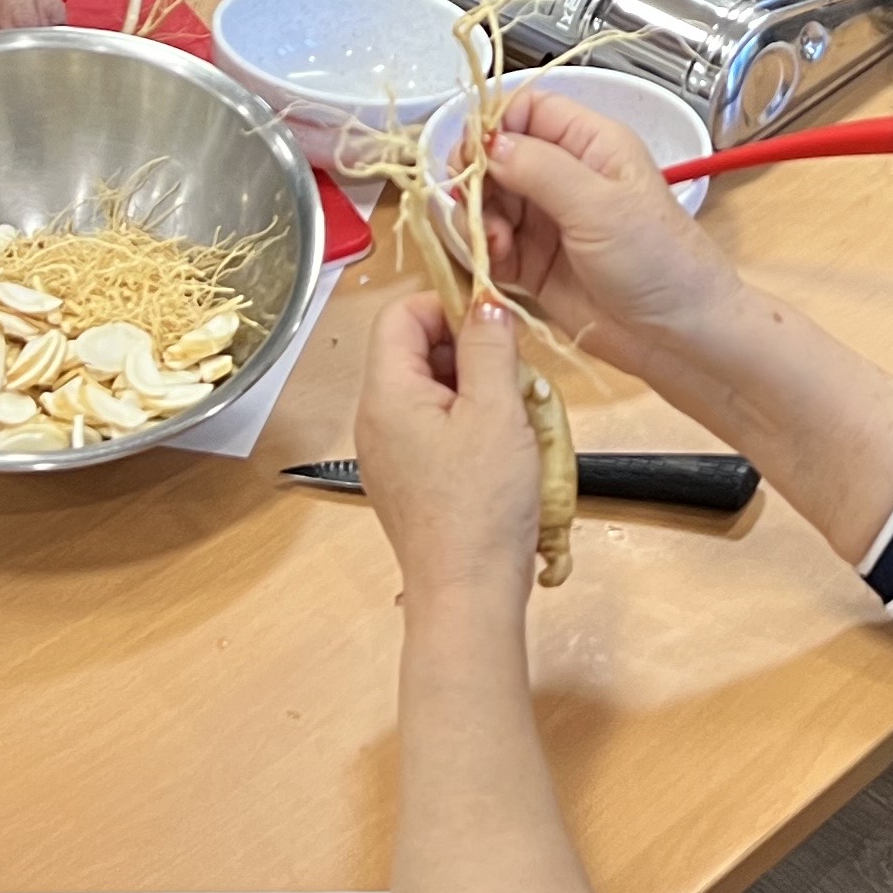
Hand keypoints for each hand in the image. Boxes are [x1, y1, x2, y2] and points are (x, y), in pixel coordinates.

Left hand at [357, 292, 551, 607]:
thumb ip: (489, 345)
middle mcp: (376, 419)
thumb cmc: (482, 505)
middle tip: (514, 376)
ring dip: (478, 391)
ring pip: (432, 391)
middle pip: (417, 351)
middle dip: (470, 352)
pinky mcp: (409, 479)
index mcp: (387, 394)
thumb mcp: (497, 410)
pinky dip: (471, 426)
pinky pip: (436, 430)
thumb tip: (485, 300)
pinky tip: (504, 451)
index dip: (448, 306)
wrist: (469, 593)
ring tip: (515, 417)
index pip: (401, 313)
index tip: (494, 323)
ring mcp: (390, 453)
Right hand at [472, 90, 745, 375]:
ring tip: (495, 240)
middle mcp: (566, 175)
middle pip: (497, 155)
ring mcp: (548, 220)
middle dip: (478, 176)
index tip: (471, 153)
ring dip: (479, 217)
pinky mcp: (534, 263)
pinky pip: (491, 243)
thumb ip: (540, 168)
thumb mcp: (600, 205)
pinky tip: (495, 259)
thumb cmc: (658, 260)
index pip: (528, 110)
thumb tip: (486, 142)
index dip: (493, 124)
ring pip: (488, 200)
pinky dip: (484, 248)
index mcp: (591, 144)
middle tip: (473, 202)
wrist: (679, 336)